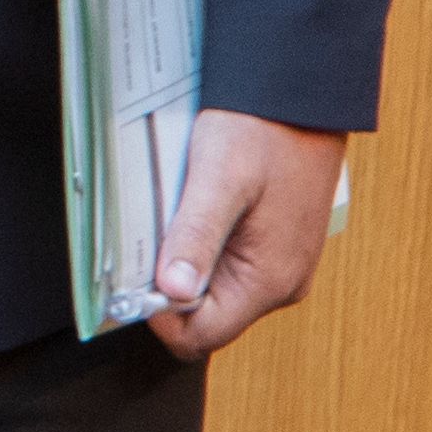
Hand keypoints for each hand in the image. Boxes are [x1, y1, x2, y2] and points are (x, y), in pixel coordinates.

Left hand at [146, 109, 349, 359]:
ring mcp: (278, 265)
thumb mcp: (220, 179)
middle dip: (165, 285)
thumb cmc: (264, 131)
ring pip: (212, 288)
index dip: (158, 314)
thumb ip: (196, 237)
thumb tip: (173, 291)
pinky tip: (186, 208)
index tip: (130, 275)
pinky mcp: (273, 244)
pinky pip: (225, 262)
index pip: (200, 336)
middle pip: (204, 315)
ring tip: (167, 216)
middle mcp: (279, 283)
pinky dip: (197, 243)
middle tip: (144, 237)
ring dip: (179, 260)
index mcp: (269, 280)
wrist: (300, 95)